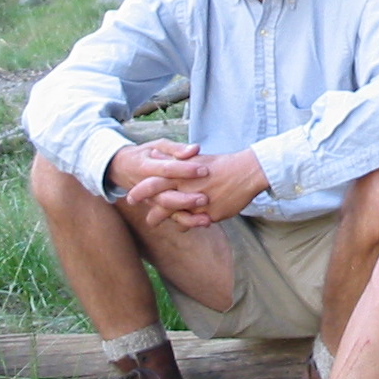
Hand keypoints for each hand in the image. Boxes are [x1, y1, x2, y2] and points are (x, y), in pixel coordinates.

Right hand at [108, 140, 211, 228]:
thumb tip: (195, 149)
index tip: (205, 170)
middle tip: (205, 199)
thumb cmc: (147, 154)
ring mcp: (153, 201)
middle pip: (165, 198)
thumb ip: (175, 148)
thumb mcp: (157, 145)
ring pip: (168, 213)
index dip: (185, 170)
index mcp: (146, 168)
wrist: (124, 169)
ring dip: (187, 218)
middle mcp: (148, 189)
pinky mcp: (158, 209)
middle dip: (185, 200)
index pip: (166, 170)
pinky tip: (206, 222)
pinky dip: (188, 222)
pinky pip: (172, 218)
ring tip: (206, 219)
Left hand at [125, 147, 268, 228]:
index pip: (154, 183)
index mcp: (183, 174)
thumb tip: (155, 153)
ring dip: (170, 221)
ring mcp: (199, 204)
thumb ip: (175, 159)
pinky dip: (190, 224)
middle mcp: (188, 190)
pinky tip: (186, 225)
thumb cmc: (223, 164)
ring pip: (179, 217)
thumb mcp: (196, 158)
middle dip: (153, 214)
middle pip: (163, 205)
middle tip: (148, 221)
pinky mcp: (211, 214)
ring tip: (160, 224)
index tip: (130, 197)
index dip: (141, 191)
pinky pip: (196, 223)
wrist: (248, 172)